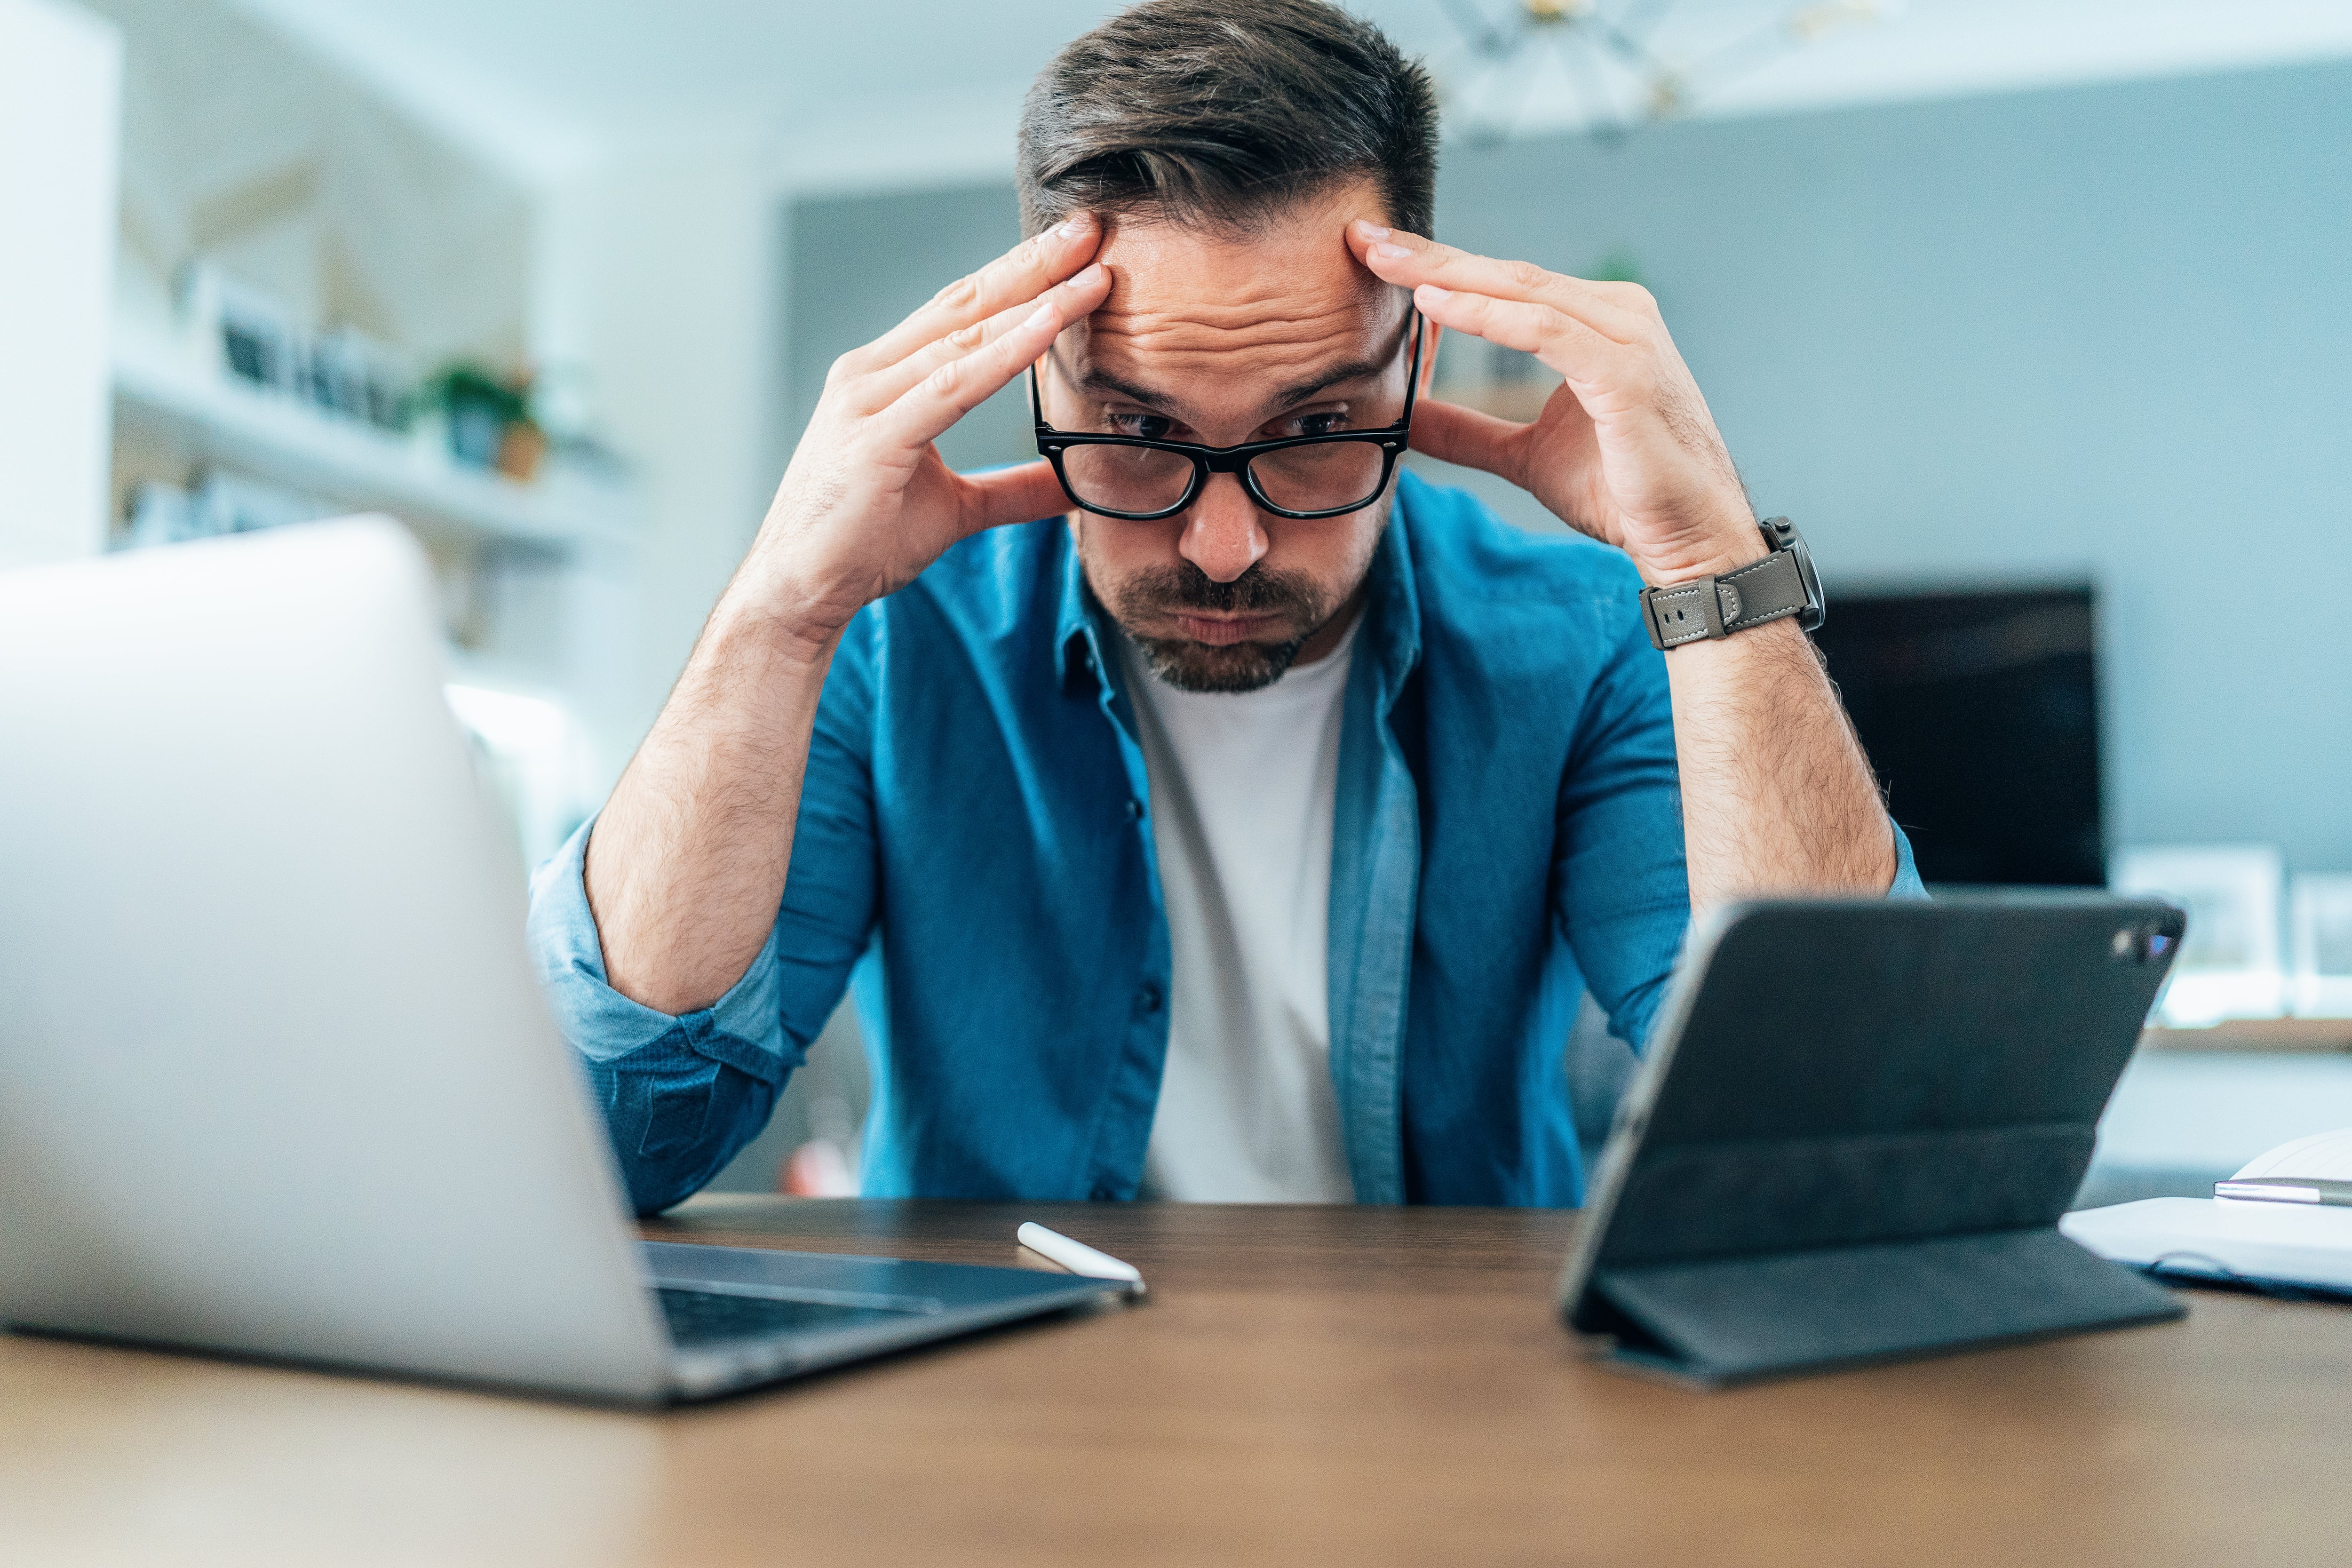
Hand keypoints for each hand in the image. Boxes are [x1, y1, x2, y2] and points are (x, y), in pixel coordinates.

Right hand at [729, 216, 1112, 650]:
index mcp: (884, 379)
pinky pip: (954, 385)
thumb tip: (1069, 485)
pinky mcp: (875, 438)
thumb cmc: (861, 543)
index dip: (1019, 276)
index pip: (960, 312)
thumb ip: (1012, 489)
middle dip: (1032, 263)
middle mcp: (870, 375)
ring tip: (1091, 273)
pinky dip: (1005, 352)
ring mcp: (867, 401)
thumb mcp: (954, 509)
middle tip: (1091, 226)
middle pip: (964, 303)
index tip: (1074, 249)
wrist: (799, 591)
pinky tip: (1049, 325)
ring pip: (963, 335)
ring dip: (1034, 299)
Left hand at [1348, 220, 1760, 585]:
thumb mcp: (1525, 455)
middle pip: (1506, 274)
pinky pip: (1544, 330)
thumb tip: (1408, 419)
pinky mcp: (1624, 371)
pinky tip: (1435, 305)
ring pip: (1521, 291)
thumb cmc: (1622, 491)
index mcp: (1595, 322)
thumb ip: (1470, 431)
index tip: (1374, 254)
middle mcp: (1615, 314)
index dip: (1437, 266)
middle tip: (1364, 238)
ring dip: (1448, 275)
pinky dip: (1487, 316)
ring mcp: (1625, 336)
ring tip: (1386, 265)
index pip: (1503, 283)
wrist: (1689, 536)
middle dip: (1430, 255)